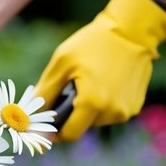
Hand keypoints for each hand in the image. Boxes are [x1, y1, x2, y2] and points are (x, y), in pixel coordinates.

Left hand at [36, 0, 165, 141]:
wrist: (132, 30)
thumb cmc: (93, 43)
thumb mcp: (62, 63)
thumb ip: (45, 92)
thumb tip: (30, 115)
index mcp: (93, 103)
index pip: (70, 134)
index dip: (55, 133)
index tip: (46, 125)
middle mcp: (113, 112)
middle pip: (83, 126)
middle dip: (72, 114)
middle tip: (69, 90)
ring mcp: (127, 110)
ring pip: (98, 120)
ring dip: (89, 108)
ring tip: (88, 82)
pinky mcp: (136, 105)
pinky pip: (112, 112)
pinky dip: (104, 103)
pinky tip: (104, 82)